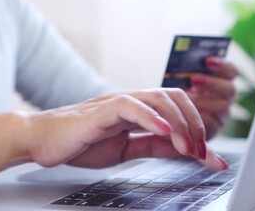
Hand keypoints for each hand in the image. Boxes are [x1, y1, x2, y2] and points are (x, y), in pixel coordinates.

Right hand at [23, 88, 227, 170]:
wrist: (43, 141)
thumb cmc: (79, 143)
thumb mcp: (126, 149)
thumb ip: (153, 146)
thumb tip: (183, 150)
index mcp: (138, 110)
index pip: (177, 108)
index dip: (198, 129)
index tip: (210, 158)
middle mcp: (131, 101)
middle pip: (175, 96)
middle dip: (196, 124)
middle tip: (202, 152)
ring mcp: (117, 103)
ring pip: (158, 98)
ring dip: (180, 122)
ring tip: (188, 147)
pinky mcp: (101, 110)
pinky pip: (130, 106)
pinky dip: (151, 117)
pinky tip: (164, 130)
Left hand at [186, 57, 237, 139]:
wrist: (176, 119)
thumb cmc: (181, 96)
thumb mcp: (184, 82)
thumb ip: (188, 74)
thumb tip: (183, 65)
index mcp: (222, 81)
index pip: (232, 71)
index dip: (223, 65)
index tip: (207, 60)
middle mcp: (226, 97)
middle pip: (230, 89)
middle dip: (212, 83)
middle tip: (193, 79)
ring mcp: (223, 113)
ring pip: (223, 106)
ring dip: (203, 100)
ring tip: (187, 97)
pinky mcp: (215, 128)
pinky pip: (212, 122)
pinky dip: (199, 115)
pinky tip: (186, 112)